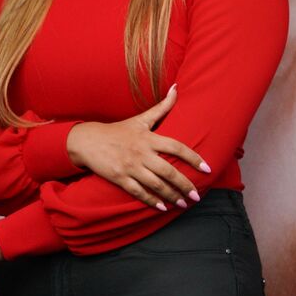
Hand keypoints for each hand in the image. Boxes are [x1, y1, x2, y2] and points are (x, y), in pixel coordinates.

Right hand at [66, 84, 209, 210]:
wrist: (88, 141)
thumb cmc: (119, 130)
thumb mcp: (141, 118)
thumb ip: (162, 106)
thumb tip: (177, 88)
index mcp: (150, 138)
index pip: (177, 148)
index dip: (194, 158)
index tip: (207, 169)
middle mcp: (142, 153)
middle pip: (168, 172)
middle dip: (184, 185)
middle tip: (196, 195)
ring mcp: (130, 167)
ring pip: (155, 185)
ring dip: (171, 196)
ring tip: (183, 204)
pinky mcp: (119, 178)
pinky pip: (138, 192)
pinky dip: (151, 201)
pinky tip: (163, 208)